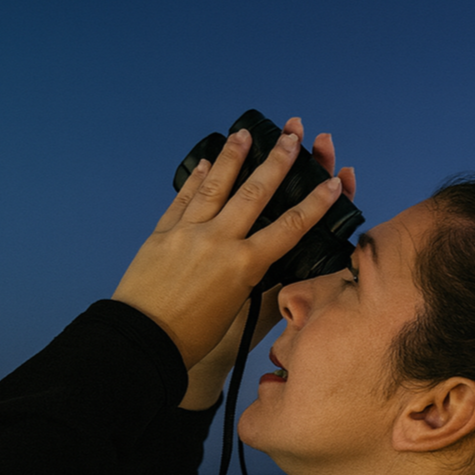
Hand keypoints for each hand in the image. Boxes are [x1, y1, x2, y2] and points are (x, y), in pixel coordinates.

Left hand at [113, 116, 350, 371]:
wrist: (142, 341)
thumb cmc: (192, 339)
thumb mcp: (235, 310)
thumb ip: (248, 278)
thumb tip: (255, 255)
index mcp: (243, 266)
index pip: (288, 228)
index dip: (314, 204)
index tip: (332, 182)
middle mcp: (218, 241)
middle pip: (254, 193)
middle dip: (276, 161)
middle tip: (291, 134)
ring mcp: (188, 232)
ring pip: (216, 186)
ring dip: (232, 157)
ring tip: (244, 133)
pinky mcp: (162, 233)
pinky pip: (183, 199)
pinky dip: (196, 179)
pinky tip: (206, 163)